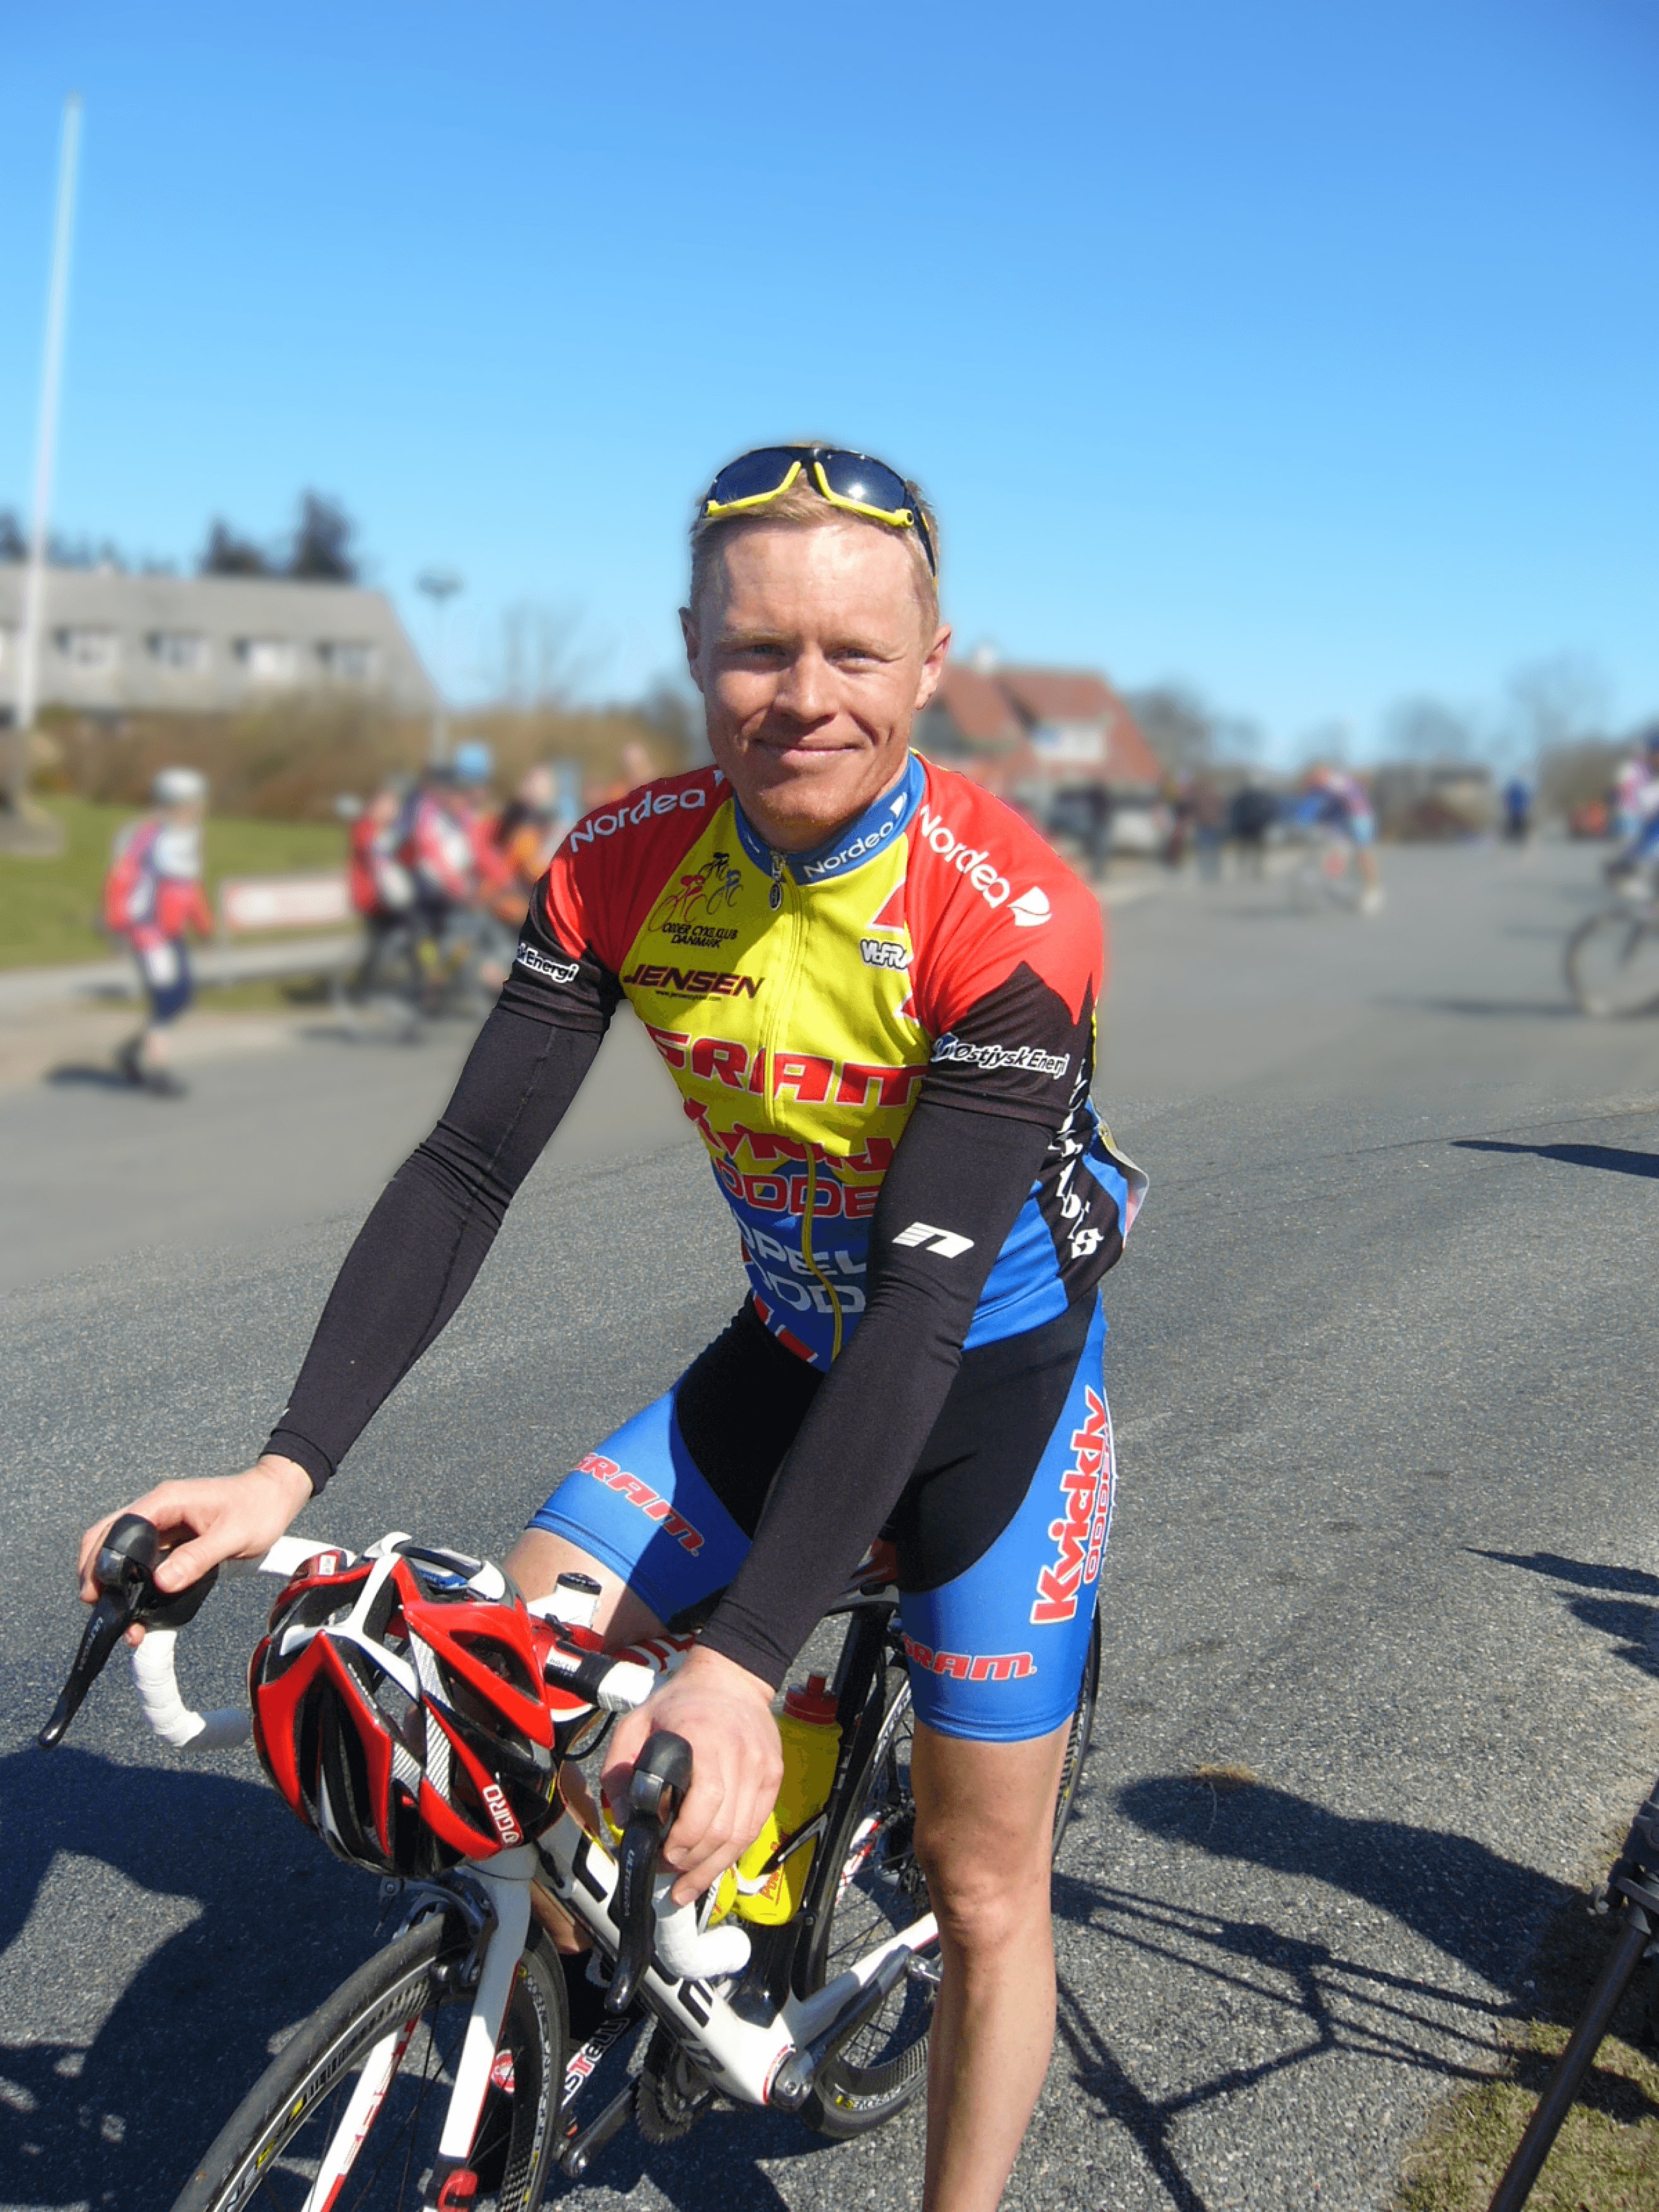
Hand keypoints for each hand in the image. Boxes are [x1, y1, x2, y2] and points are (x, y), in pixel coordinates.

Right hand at [76, 1456, 313, 1638]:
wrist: (276, 1496)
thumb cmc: (258, 1508)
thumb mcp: (232, 1536)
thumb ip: (198, 1558)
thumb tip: (162, 1582)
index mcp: (166, 1501)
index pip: (117, 1529)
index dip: (101, 1561)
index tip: (95, 1592)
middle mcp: (157, 1509)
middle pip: (107, 1538)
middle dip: (96, 1572)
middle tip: (98, 1607)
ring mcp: (162, 1523)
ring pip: (122, 1550)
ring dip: (114, 1580)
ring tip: (118, 1614)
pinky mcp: (170, 1538)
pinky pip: (143, 1559)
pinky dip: (134, 1581)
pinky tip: (137, 1604)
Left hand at [603, 1646, 782, 1905]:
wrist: (731, 1678)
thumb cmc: (681, 1702)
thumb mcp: (637, 1722)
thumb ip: (620, 1769)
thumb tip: (625, 1821)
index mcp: (705, 1737)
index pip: (706, 1801)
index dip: (685, 1839)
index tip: (663, 1855)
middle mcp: (741, 1755)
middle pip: (724, 1829)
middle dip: (693, 1863)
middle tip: (667, 1873)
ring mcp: (762, 1768)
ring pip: (742, 1836)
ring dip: (712, 1867)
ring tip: (687, 1884)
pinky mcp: (773, 1777)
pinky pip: (755, 1827)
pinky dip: (732, 1852)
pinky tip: (711, 1866)